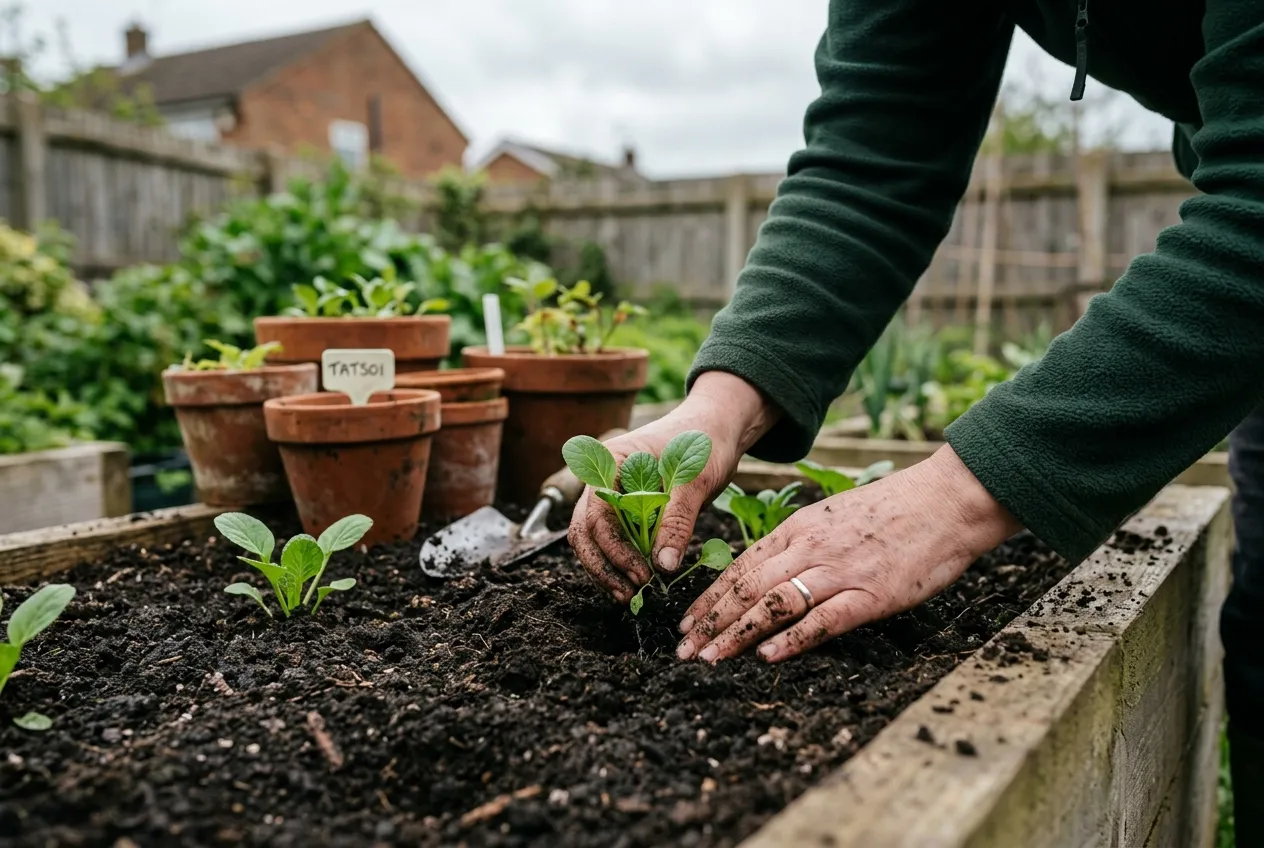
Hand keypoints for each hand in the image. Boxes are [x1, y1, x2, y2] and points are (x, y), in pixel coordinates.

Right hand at [568, 372, 779, 602]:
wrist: (716, 429)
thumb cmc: (703, 443)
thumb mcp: (695, 480)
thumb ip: (677, 521)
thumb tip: (664, 565)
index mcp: (610, 462)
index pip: (597, 514)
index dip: (615, 550)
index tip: (642, 574)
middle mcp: (602, 480)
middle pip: (584, 531)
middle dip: (603, 566)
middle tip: (630, 594)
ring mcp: (611, 496)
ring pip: (592, 539)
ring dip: (607, 569)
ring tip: (630, 595)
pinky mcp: (626, 510)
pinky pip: (612, 539)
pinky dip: (619, 562)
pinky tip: (635, 581)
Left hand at [675, 445, 1022, 662]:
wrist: (946, 500)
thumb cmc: (895, 511)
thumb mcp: (835, 517)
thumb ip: (804, 544)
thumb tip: (774, 573)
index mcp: (799, 529)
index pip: (741, 567)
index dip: (710, 598)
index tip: (686, 623)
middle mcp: (810, 548)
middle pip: (747, 587)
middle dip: (710, 621)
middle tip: (682, 651)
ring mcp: (839, 571)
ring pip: (773, 604)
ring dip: (737, 633)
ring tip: (710, 658)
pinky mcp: (870, 594)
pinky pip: (823, 619)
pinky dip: (792, 640)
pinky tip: (767, 657)